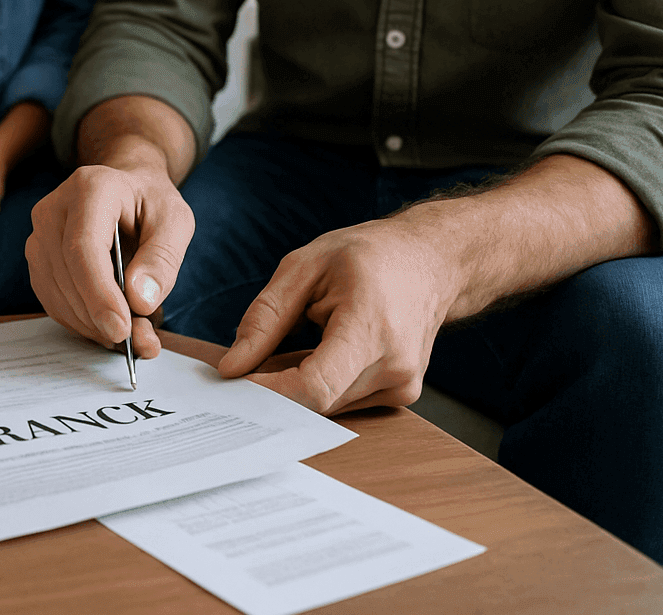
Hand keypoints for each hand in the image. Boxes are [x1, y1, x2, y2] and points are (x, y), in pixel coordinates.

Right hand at [25, 160, 194, 358]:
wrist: (126, 190)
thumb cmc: (151, 204)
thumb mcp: (176, 222)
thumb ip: (163, 259)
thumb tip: (140, 301)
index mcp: (90, 188)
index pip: (83, 247)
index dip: (99, 293)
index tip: (122, 330)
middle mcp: (54, 210)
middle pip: (67, 275)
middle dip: (101, 317)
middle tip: (140, 341)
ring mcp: (38, 235)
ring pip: (56, 293)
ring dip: (93, 324)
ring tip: (132, 334)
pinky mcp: (37, 259)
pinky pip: (52, 301)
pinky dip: (81, 321)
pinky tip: (108, 323)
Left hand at [216, 216, 458, 414]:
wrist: (431, 260)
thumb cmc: (368, 255)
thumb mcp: (304, 267)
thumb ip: (265, 318)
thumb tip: (232, 367)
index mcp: (371, 326)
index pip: (313, 387)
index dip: (267, 394)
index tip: (234, 384)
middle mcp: (394, 365)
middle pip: (316, 402)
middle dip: (273, 390)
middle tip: (244, 366)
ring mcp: (403, 385)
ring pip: (327, 407)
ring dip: (297, 387)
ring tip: (290, 345)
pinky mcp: (402, 394)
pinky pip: (344, 402)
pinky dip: (320, 385)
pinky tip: (318, 353)